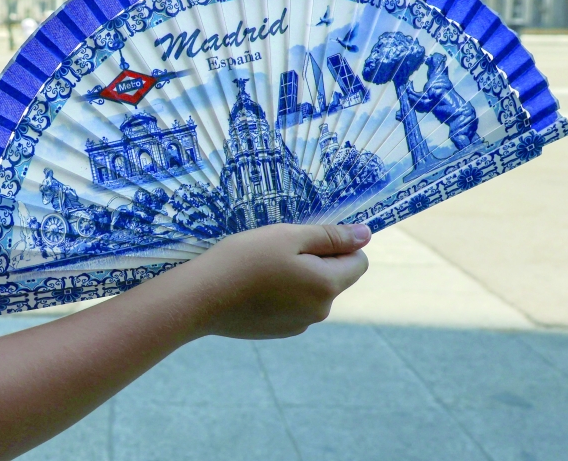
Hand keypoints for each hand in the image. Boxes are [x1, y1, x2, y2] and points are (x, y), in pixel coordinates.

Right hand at [181, 223, 370, 339]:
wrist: (200, 298)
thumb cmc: (245, 258)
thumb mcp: (289, 236)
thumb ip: (331, 236)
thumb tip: (366, 235)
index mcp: (327, 286)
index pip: (358, 261)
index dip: (339, 244)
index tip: (307, 236)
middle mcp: (320, 311)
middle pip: (335, 277)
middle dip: (317, 260)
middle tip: (280, 247)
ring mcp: (299, 325)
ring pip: (312, 291)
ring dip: (299, 275)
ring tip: (263, 266)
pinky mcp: (279, 331)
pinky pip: (294, 305)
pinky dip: (283, 292)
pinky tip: (255, 285)